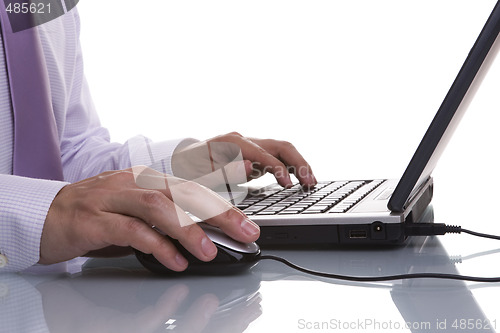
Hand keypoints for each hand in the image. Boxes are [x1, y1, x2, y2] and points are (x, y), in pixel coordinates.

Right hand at [39, 167, 259, 270]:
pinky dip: (157, 245)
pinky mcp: (93, 219)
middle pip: (183, 192)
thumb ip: (165, 220)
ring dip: (188, 229)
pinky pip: (131, 230)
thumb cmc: (95, 214)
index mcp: (146, 178)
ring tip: (210, 251)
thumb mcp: (135, 211)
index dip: (223, 203)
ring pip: (158, 206)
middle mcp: (133, 182)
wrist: (43, 214)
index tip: (247, 223)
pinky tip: (174, 261)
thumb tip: (203, 238)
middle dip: (219, 213)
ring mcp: (112, 197)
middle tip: (245, 232)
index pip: (192, 188)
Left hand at [172, 132, 316, 187]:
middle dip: (298, 163)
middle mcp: (243, 139)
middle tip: (310, 183)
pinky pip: (276, 157)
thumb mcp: (201, 175)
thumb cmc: (189, 170)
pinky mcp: (252, 154)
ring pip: (281, 150)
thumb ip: (225, 171)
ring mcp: (249, 145)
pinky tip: (297, 180)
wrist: (179, 162)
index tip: (288, 186)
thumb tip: (251, 166)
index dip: (278, 169)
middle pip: (279, 146)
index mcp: (232, 142)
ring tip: (310, 183)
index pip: (264, 153)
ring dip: (298, 164)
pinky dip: (290, 167)